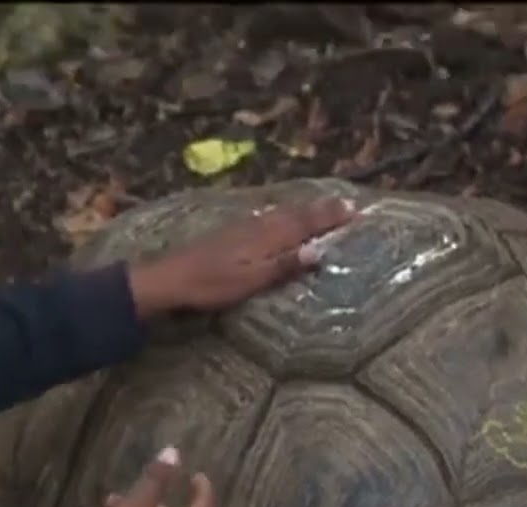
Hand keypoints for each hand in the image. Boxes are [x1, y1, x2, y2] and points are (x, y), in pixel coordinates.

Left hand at [128, 198, 355, 317]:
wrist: (172, 277)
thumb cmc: (213, 284)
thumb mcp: (252, 280)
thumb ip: (285, 264)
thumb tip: (320, 250)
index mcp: (267, 237)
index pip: (306, 223)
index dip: (330, 217)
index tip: (355, 210)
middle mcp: (259, 226)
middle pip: (296, 214)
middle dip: (322, 209)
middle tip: (347, 203)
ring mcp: (244, 227)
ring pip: (282, 213)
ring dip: (305, 209)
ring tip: (322, 206)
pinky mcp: (232, 232)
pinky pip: (268, 216)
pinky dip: (284, 214)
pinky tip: (280, 215)